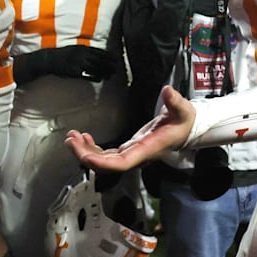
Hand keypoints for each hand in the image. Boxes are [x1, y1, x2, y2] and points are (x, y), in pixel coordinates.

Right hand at [17, 46, 122, 82]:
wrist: (49, 59)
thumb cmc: (64, 54)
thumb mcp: (75, 48)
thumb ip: (86, 50)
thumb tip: (98, 53)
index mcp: (83, 48)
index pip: (99, 52)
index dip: (109, 56)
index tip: (116, 58)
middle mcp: (82, 55)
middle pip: (100, 60)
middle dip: (109, 64)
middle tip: (117, 68)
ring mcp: (78, 63)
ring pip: (96, 68)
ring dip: (104, 72)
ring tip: (111, 75)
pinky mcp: (74, 72)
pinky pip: (87, 75)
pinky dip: (95, 77)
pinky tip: (100, 79)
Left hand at [65, 85, 194, 171]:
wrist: (186, 130)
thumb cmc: (183, 122)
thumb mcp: (183, 110)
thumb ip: (175, 101)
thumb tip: (168, 90)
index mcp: (147, 149)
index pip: (122, 163)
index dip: (102, 163)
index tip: (86, 156)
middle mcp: (137, 155)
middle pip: (107, 165)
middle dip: (86, 155)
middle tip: (71, 140)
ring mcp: (131, 154)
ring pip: (104, 161)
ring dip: (86, 152)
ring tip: (72, 138)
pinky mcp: (128, 149)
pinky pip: (106, 155)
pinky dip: (92, 148)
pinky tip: (85, 138)